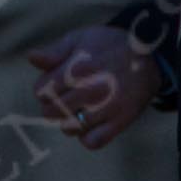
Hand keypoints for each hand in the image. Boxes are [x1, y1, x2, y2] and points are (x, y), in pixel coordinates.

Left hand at [27, 26, 160, 149]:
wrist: (148, 57)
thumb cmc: (109, 46)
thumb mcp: (81, 38)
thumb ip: (55, 51)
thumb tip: (31, 58)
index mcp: (77, 68)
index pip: (41, 91)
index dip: (42, 89)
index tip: (52, 85)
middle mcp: (91, 89)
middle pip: (51, 111)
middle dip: (51, 107)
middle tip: (62, 100)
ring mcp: (106, 108)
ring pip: (69, 128)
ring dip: (67, 122)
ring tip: (76, 111)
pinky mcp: (120, 122)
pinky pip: (93, 142)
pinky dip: (86, 137)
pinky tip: (89, 124)